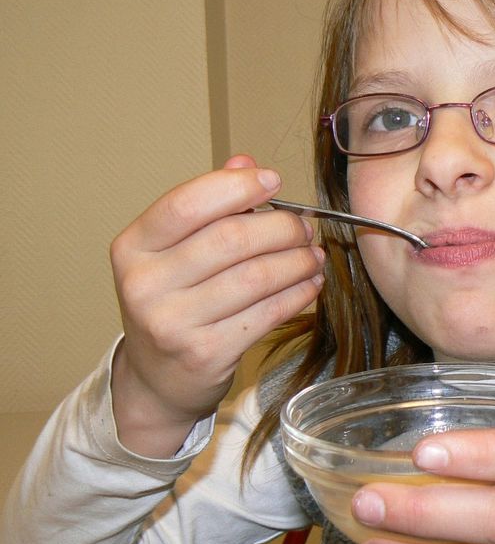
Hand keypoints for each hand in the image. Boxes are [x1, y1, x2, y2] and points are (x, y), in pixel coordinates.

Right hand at [110, 155, 324, 455]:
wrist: (159, 379)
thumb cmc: (174, 302)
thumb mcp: (175, 252)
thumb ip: (209, 206)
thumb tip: (246, 163)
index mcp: (132, 248)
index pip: (186, 204)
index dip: (236, 187)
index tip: (273, 181)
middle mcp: (145, 284)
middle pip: (231, 239)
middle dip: (281, 227)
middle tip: (305, 227)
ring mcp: (173, 323)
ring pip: (256, 277)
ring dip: (297, 261)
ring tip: (313, 255)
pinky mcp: (206, 353)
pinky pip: (267, 313)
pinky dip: (298, 294)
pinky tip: (310, 283)